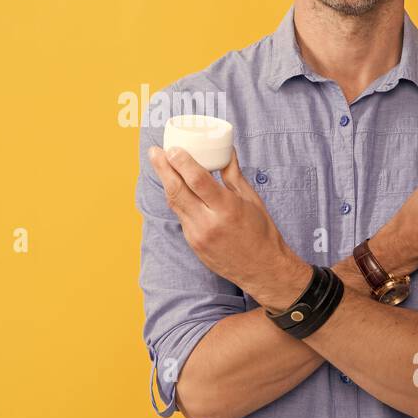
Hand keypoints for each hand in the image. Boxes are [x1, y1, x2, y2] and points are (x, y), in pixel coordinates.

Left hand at [148, 144, 310, 310]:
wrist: (262, 269)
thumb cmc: (261, 232)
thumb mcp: (251, 200)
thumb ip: (234, 175)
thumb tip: (227, 150)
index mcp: (227, 208)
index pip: (197, 180)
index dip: (182, 162)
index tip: (172, 148)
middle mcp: (209, 223)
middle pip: (178, 190)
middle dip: (163, 168)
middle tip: (154, 151)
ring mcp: (198, 236)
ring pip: (175, 203)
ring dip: (165, 182)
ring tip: (159, 164)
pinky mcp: (193, 244)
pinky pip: (181, 216)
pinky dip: (177, 199)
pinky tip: (174, 186)